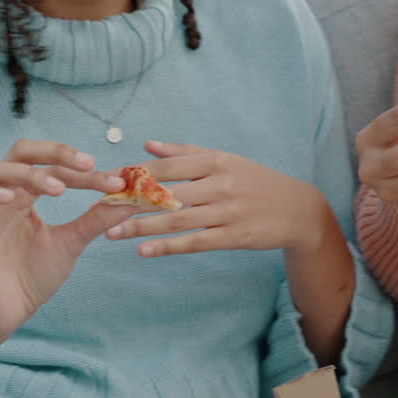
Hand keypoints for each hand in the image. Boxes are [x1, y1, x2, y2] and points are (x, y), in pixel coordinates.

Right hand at [0, 140, 136, 342]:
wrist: (9, 312)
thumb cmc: (34, 275)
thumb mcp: (71, 243)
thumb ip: (96, 219)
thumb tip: (133, 198)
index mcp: (29, 194)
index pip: (57, 169)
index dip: (87, 172)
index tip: (118, 182)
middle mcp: (7, 193)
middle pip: (24, 152)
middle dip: (56, 153)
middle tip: (87, 163)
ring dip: (30, 174)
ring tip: (57, 189)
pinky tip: (9, 200)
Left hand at [104, 141, 332, 256]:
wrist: (297, 209)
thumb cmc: (255, 181)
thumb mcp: (224, 160)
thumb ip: (184, 153)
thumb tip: (147, 146)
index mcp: (215, 161)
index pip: (166, 166)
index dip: (134, 173)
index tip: (106, 180)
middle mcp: (219, 184)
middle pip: (167, 193)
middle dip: (130, 201)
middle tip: (100, 208)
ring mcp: (227, 211)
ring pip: (176, 219)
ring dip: (141, 227)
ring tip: (112, 233)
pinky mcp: (233, 236)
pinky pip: (194, 242)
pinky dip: (167, 246)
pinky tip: (143, 251)